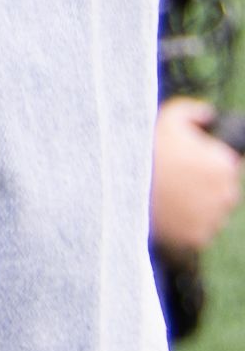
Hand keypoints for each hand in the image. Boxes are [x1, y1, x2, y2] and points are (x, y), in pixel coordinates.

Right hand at [152, 89, 240, 282]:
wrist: (120, 188)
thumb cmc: (147, 151)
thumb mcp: (169, 117)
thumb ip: (194, 111)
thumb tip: (209, 116)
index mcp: (225, 164)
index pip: (229, 163)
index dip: (208, 161)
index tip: (189, 161)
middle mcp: (227, 194)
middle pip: (223, 190)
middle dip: (205, 185)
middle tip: (176, 179)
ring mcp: (213, 219)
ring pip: (211, 212)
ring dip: (197, 206)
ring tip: (169, 196)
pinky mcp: (197, 239)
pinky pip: (197, 232)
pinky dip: (185, 226)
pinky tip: (167, 213)